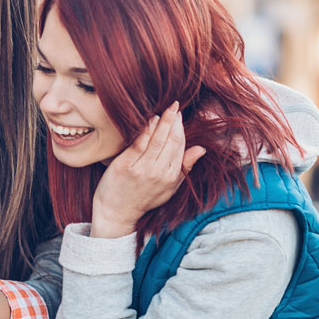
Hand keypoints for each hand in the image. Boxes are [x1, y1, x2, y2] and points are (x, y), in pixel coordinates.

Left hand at [91, 102, 205, 238]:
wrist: (117, 212)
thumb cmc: (144, 198)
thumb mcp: (170, 187)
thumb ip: (185, 167)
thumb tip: (201, 149)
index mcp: (172, 177)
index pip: (180, 146)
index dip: (181, 129)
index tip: (180, 115)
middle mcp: (159, 173)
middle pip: (171, 140)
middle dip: (174, 121)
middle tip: (175, 106)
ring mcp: (142, 169)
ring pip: (156, 139)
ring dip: (162, 122)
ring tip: (165, 110)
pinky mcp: (125, 166)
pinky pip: (139, 143)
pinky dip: (146, 129)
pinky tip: (150, 119)